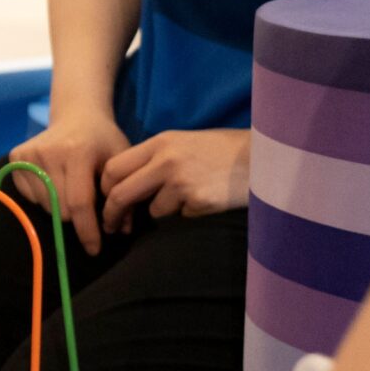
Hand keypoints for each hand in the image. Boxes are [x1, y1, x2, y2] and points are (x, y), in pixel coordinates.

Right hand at [9, 108, 130, 256]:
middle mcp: (48, 152)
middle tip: (88, 207)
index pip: (79, 203)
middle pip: (60, 209)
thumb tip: (122, 230)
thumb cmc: (103, 141)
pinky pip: (30, 197)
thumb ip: (124, 194)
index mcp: (77, 151)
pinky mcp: (15, 158)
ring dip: (60, 207)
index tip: (94, 249)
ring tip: (71, 190)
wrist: (77, 115)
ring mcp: (28, 155)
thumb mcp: (121, 162)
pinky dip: (45, 199)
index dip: (87, 230)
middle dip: (77, 217)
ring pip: (44, 206)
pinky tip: (55, 183)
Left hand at [98, 129, 248, 232]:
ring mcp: (182, 182)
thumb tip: (124, 185)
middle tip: (112, 227)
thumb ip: (154, 159)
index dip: (105, 189)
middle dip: (112, 214)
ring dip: (164, 212)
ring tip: (189, 197)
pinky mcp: (199, 201)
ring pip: (152, 210)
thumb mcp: (183, 143)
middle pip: (120, 194)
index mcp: (160, 143)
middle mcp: (166, 161)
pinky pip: (180, 217)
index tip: (106, 201)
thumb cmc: (222, 151)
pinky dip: (189, 214)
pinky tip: (207, 200)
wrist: (264, 156)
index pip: (113, 168)